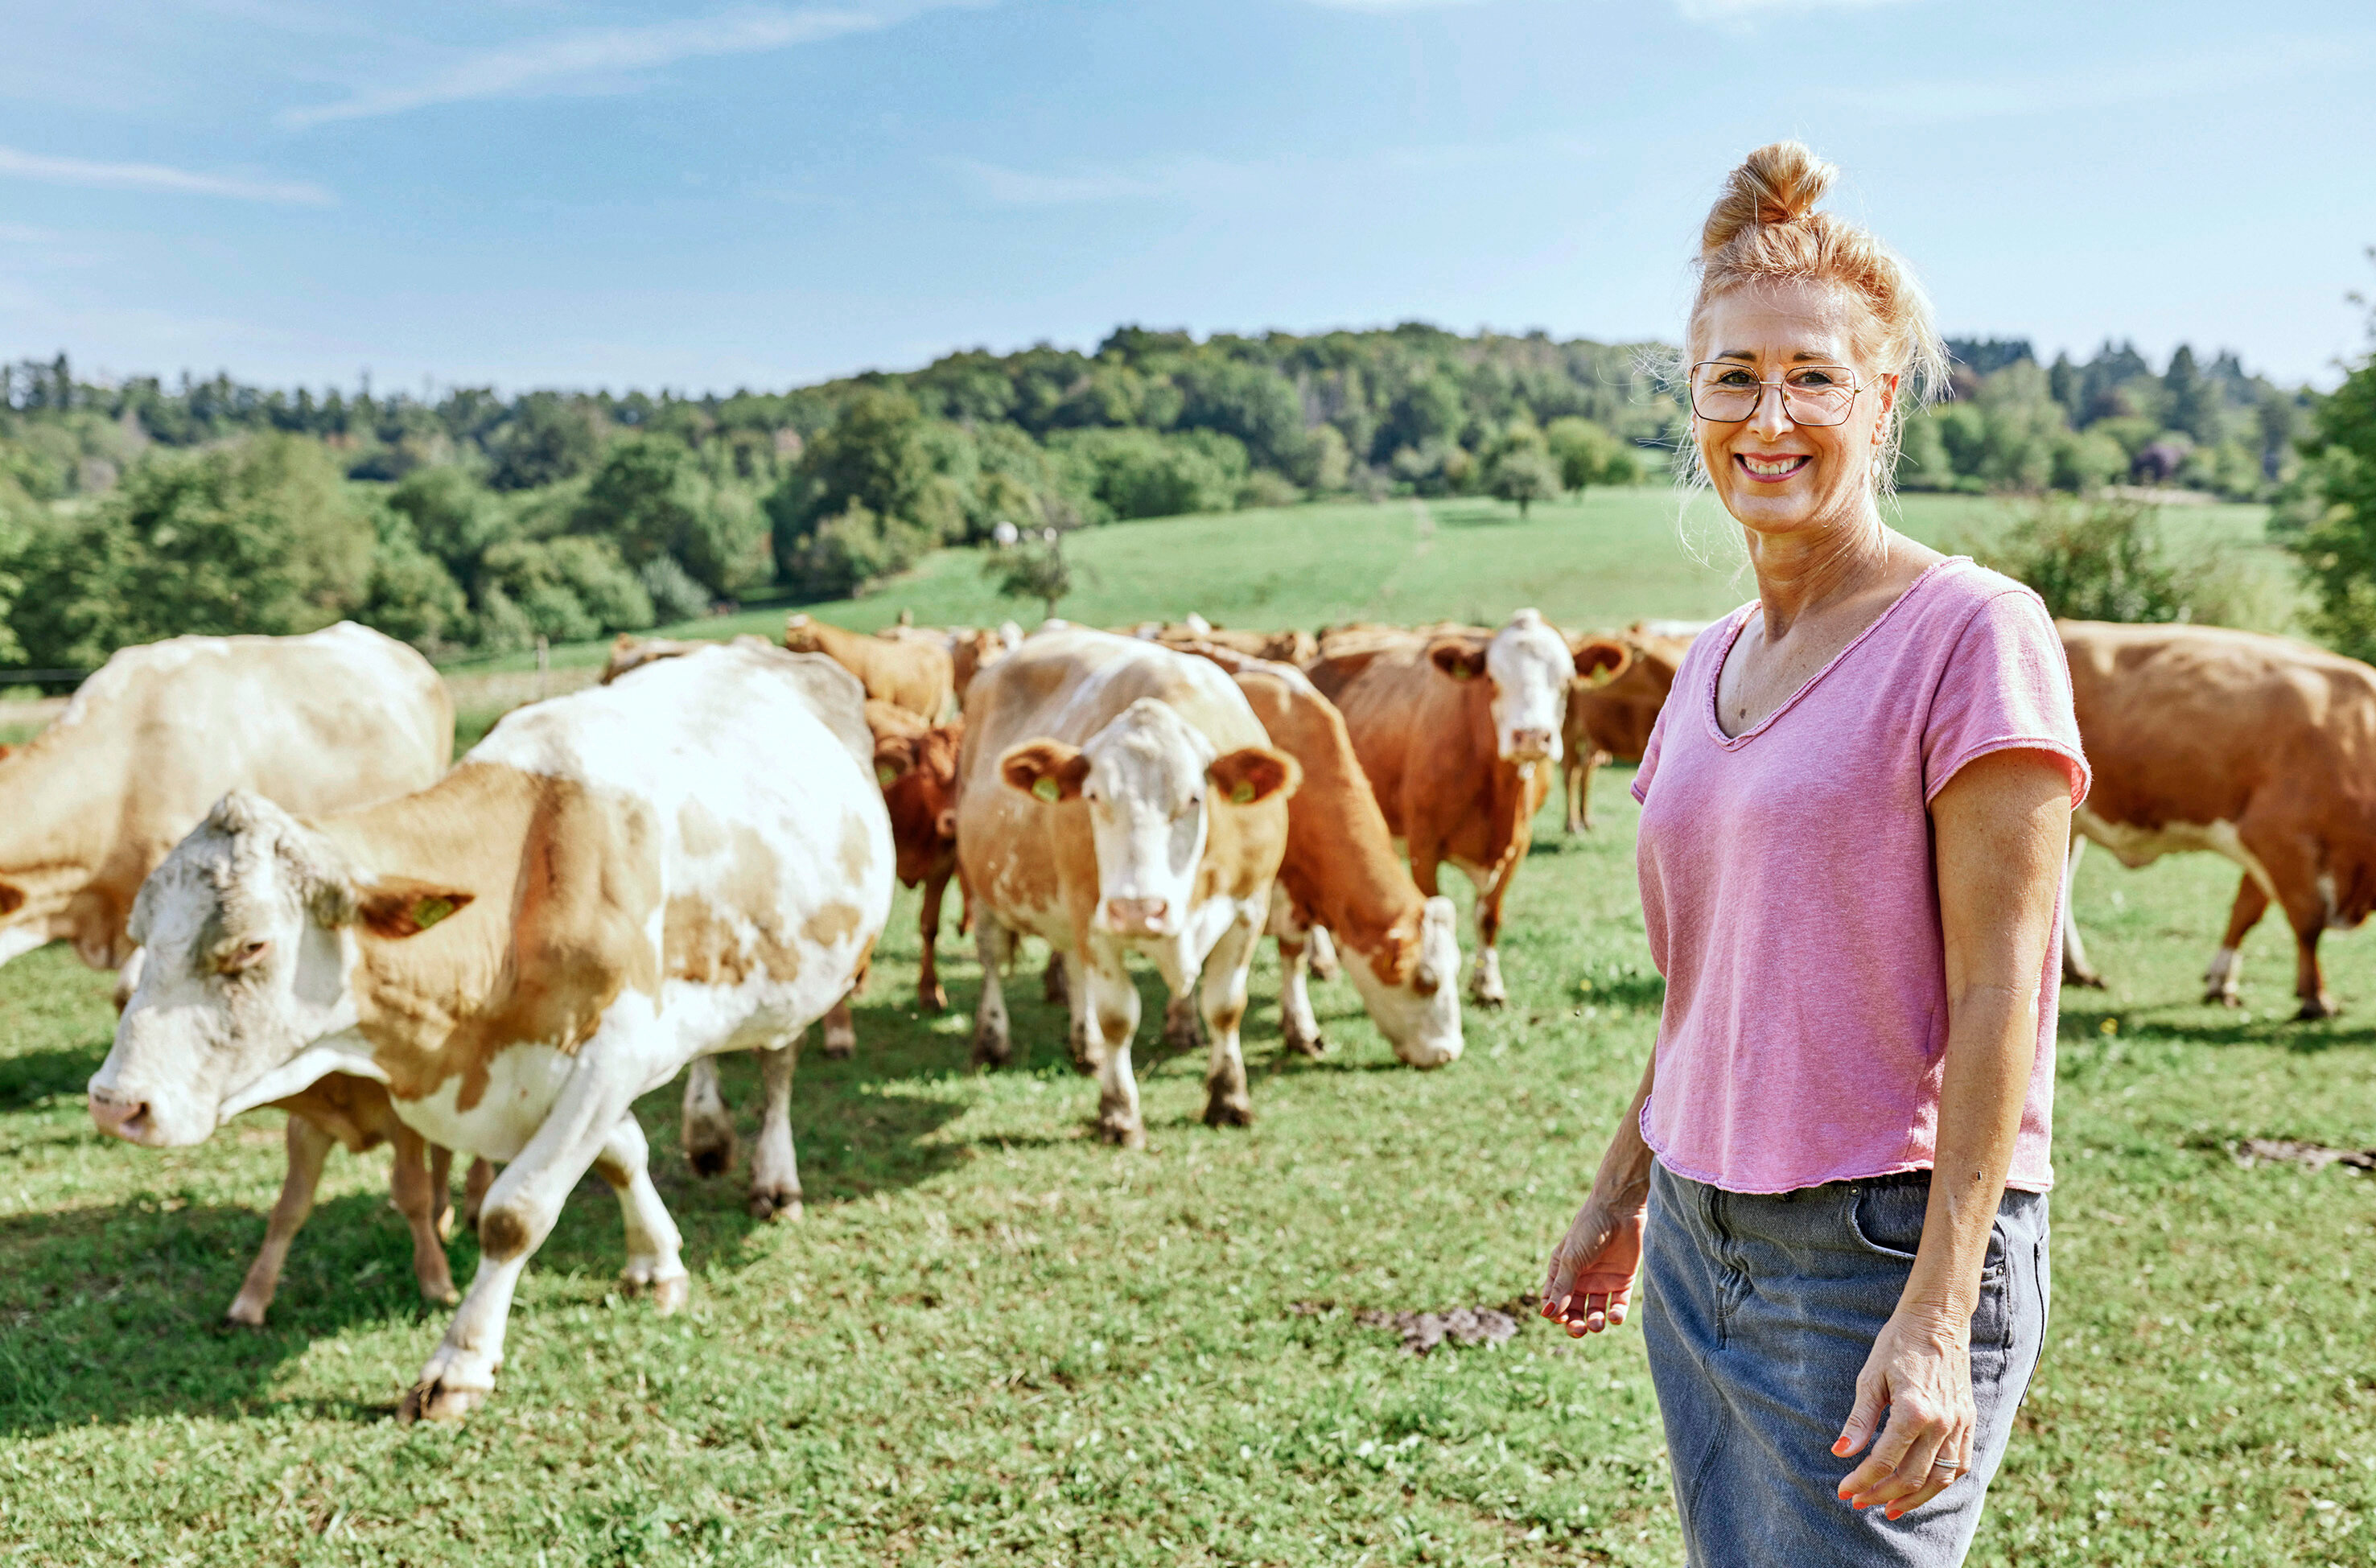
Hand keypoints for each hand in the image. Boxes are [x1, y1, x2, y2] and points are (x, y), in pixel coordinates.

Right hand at [1539, 1198, 1645, 1335]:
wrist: (1619, 1210)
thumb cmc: (1589, 1230)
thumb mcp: (1571, 1260)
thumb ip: (1562, 1288)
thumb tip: (1547, 1314)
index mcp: (1562, 1270)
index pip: (1553, 1300)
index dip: (1555, 1312)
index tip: (1560, 1317)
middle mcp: (1580, 1278)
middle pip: (1574, 1310)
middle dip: (1574, 1324)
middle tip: (1579, 1329)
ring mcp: (1601, 1281)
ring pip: (1595, 1312)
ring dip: (1595, 1322)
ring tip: (1597, 1324)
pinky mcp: (1622, 1281)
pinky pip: (1618, 1305)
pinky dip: (1616, 1315)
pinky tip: (1614, 1317)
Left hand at [1833, 1308, 1974, 1518]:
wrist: (1938, 1319)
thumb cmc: (1898, 1344)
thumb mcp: (1870, 1378)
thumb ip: (1859, 1419)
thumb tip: (1840, 1452)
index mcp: (1914, 1411)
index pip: (1885, 1461)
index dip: (1862, 1480)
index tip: (1843, 1490)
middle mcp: (1942, 1423)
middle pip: (1912, 1477)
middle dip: (1882, 1494)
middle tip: (1859, 1502)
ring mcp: (1960, 1424)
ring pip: (1940, 1479)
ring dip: (1913, 1498)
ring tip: (1889, 1508)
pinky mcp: (1969, 1421)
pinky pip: (1959, 1464)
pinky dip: (1940, 1483)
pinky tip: (1921, 1488)